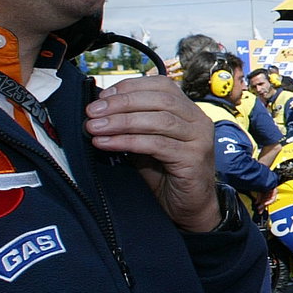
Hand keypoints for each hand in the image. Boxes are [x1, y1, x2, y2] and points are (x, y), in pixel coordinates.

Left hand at [85, 76, 221, 232]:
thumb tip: (98, 108)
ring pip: (158, 120)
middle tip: (92, 112)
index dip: (130, 87)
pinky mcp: (194, 158)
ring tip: (94, 128)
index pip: (161, 85)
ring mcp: (199, 138)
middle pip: (159, 99)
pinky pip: (157, 144)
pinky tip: (106, 144)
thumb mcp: (146, 143)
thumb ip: (132, 124)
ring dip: (121, 121)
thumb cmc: (165, 174)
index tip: (102, 97)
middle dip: (121, 103)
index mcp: (188, 110)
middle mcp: (198, 120)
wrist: (188, 207)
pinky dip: (128, 142)